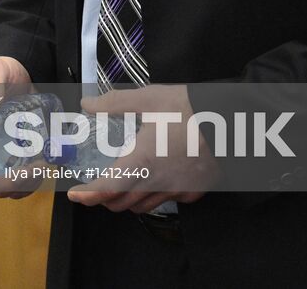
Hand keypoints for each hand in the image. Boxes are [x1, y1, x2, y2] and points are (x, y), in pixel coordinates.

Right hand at [0, 57, 38, 197]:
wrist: (20, 73)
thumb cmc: (0, 70)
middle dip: (3, 185)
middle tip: (27, 171)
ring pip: (2, 188)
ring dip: (21, 186)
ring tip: (41, 166)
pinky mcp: (16, 159)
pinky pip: (20, 183)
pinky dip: (32, 183)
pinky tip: (44, 166)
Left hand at [65, 84, 218, 212]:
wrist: (231, 121)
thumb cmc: (188, 108)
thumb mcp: (148, 98)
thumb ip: (114, 103)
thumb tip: (87, 104)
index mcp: (142, 161)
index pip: (107, 188)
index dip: (88, 195)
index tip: (75, 195)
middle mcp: (158, 182)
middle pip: (121, 204)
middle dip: (103, 198)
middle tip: (94, 186)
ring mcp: (177, 190)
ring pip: (143, 206)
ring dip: (127, 200)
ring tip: (121, 183)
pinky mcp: (194, 192)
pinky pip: (166, 200)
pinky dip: (153, 195)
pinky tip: (154, 179)